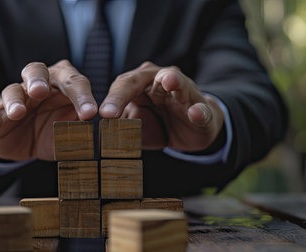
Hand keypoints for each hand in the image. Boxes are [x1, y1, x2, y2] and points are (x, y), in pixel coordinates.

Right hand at [0, 60, 96, 160]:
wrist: (26, 145)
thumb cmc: (55, 132)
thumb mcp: (71, 133)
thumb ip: (82, 129)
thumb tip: (96, 131)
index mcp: (61, 85)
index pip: (73, 82)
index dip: (82, 97)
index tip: (90, 115)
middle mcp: (37, 86)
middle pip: (36, 70)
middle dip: (38, 79)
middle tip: (41, 90)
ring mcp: (14, 99)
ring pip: (11, 90)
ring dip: (14, 100)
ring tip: (18, 112)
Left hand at [99, 62, 223, 151]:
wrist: (193, 128)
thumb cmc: (159, 121)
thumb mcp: (136, 125)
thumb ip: (122, 124)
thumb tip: (106, 130)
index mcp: (140, 83)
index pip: (122, 86)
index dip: (112, 100)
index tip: (103, 115)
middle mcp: (160, 80)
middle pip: (140, 79)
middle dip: (126, 92)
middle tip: (113, 110)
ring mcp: (184, 91)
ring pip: (178, 82)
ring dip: (174, 81)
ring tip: (168, 81)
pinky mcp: (202, 108)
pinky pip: (200, 109)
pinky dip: (198, 111)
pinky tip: (195, 113)